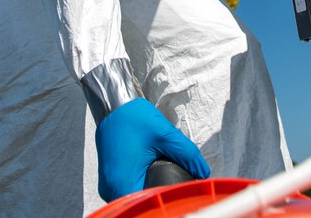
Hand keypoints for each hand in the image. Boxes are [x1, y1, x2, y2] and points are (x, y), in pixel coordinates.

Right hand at [95, 98, 209, 201]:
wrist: (114, 105)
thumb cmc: (134, 118)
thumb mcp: (165, 134)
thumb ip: (187, 154)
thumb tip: (203, 173)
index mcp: (122, 183)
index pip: (147, 206)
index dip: (165, 200)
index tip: (179, 191)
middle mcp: (110, 189)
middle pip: (140, 205)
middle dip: (159, 195)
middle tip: (177, 184)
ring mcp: (108, 186)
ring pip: (134, 199)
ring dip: (150, 191)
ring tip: (167, 178)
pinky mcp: (109, 180)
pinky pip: (128, 190)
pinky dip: (142, 186)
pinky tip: (154, 176)